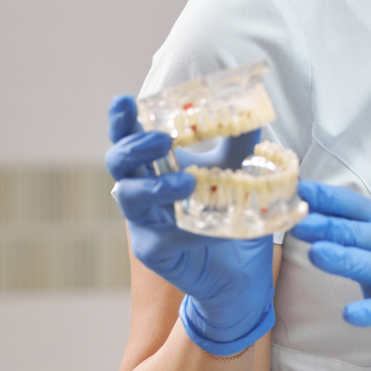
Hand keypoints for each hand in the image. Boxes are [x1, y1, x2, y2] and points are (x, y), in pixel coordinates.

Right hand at [106, 96, 273, 354]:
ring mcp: (143, 222)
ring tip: (186, 183)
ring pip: (128, 195)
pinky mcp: (152, 250)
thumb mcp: (240, 172)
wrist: (242, 270)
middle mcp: (143, 190)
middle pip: (118, 161)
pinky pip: (157, 235)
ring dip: (154, 184)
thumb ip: (241, 141)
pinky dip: (181, 227)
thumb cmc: (233, 216)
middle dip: (134, 146)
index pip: (132, 136)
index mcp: (157, 166)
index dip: (123, 120)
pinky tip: (204, 228)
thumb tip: (252, 108)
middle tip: (164, 140)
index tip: (125, 100)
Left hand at [289, 181, 370, 370]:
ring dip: (341, 259)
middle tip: (300, 224)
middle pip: (354, 233)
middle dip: (327, 227)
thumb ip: (338, 218)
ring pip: (365, 264)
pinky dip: (366, 312)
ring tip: (316, 254)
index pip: (351, 204)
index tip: (301, 189)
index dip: (326, 197)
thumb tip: (299, 201)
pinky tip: (349, 314)